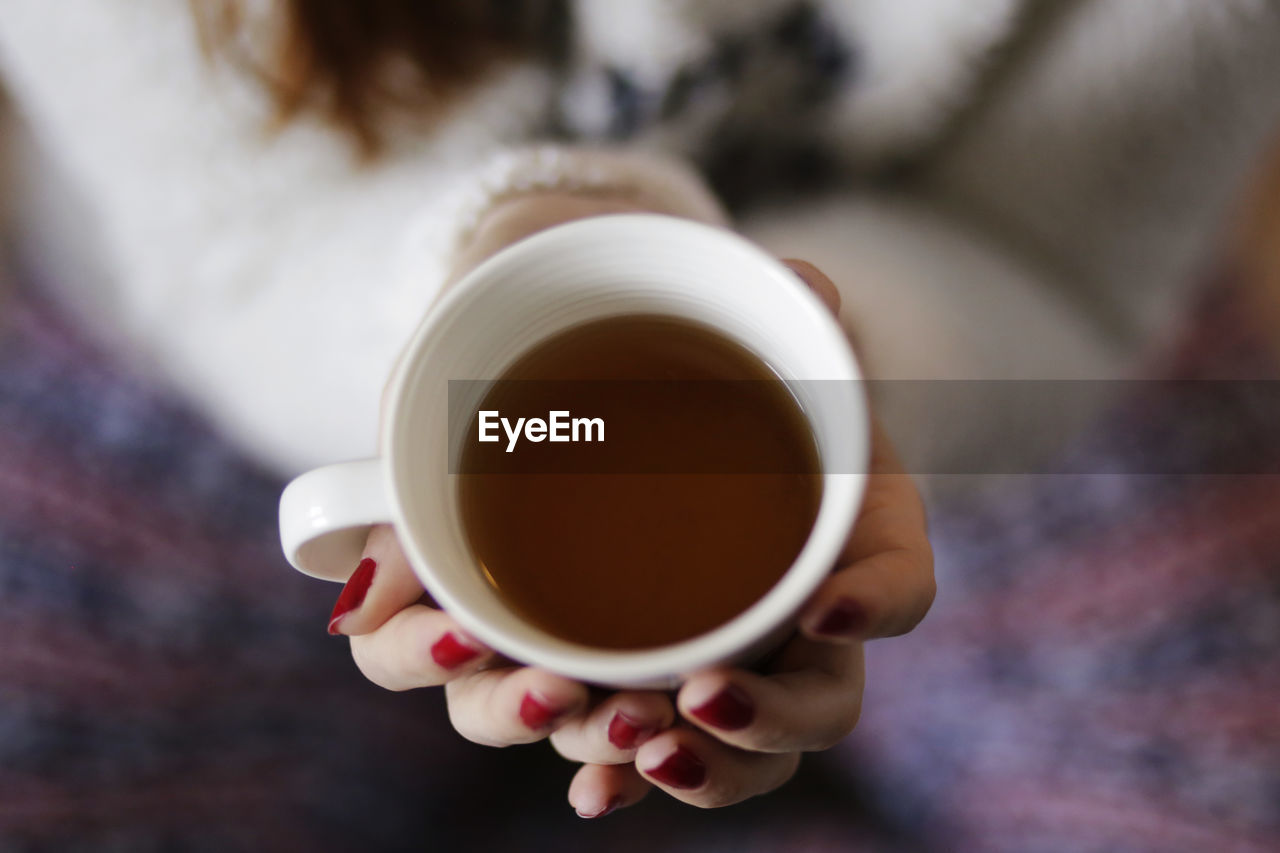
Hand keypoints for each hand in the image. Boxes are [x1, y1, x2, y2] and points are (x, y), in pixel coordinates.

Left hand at [548, 262, 933, 813]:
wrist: (645, 398)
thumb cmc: (726, 376)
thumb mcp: (758, 337)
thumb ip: (785, 315)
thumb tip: (803, 283)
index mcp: (851, 535)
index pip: (898, 581)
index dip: (876, 600)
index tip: (827, 600)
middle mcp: (802, 617)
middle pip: (821, 702)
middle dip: (770, 718)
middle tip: (705, 697)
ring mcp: (732, 659)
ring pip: (738, 747)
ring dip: (694, 762)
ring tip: (634, 746)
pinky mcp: (654, 678)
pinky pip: (654, 748)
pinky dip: (623, 774)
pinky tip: (590, 790)